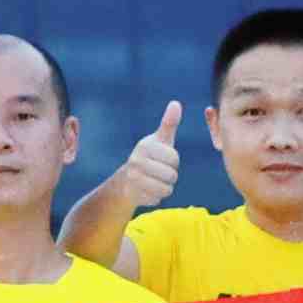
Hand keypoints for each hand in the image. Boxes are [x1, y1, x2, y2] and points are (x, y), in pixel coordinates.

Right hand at [115, 102, 185, 218]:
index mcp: (144, 146)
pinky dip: (155, 197)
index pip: (174, 159)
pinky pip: (157, 199)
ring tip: (153, 181)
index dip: (173, 161)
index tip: (162, 159)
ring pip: (166, 189)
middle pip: (172, 175)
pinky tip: (146, 191)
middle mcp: (135, 161)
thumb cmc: (149, 157)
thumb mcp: (160, 140)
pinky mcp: (133, 195)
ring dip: (164, 188)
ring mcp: (133, 179)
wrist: (126, 180)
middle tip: (157, 172)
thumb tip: (176, 103)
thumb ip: (169, 123)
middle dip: (169, 176)